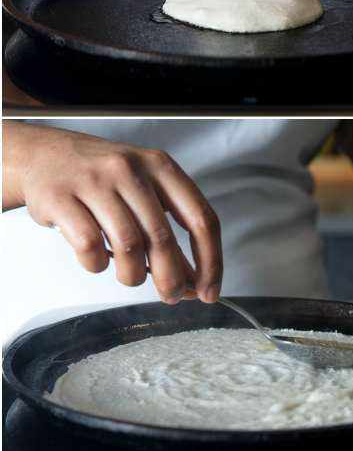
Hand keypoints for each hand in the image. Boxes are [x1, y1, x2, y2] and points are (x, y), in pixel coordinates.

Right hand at [2, 122, 221, 303]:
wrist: (43, 154)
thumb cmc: (101, 178)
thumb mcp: (144, 191)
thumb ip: (170, 230)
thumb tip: (194, 280)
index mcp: (161, 167)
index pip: (201, 219)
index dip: (211, 261)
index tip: (209, 289)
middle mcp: (130, 170)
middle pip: (163, 238)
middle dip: (171, 278)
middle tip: (171, 296)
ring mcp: (94, 182)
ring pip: (128, 245)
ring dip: (134, 274)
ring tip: (131, 276)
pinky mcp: (60, 197)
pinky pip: (89, 245)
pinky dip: (97, 265)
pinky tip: (98, 261)